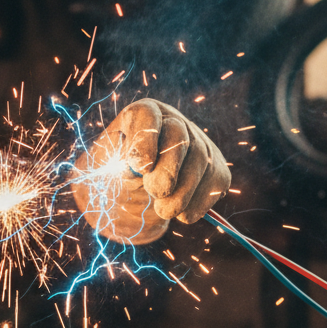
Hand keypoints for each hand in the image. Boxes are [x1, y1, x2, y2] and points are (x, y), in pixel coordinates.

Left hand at [72, 99, 229, 243]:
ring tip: (163, 210)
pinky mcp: (216, 171)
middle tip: (155, 192)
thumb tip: (141, 167)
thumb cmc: (119, 180)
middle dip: (167, 171)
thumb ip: (119, 165)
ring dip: (181, 196)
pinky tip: (180, 211)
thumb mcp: (110, 171)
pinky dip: (196, 206)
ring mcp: (200, 145)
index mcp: (142, 116)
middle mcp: (174, 123)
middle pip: (178, 137)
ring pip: (200, 164)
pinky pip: (213, 188)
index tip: (141, 168)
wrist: (138, 199)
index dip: (144, 141)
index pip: (146, 116)